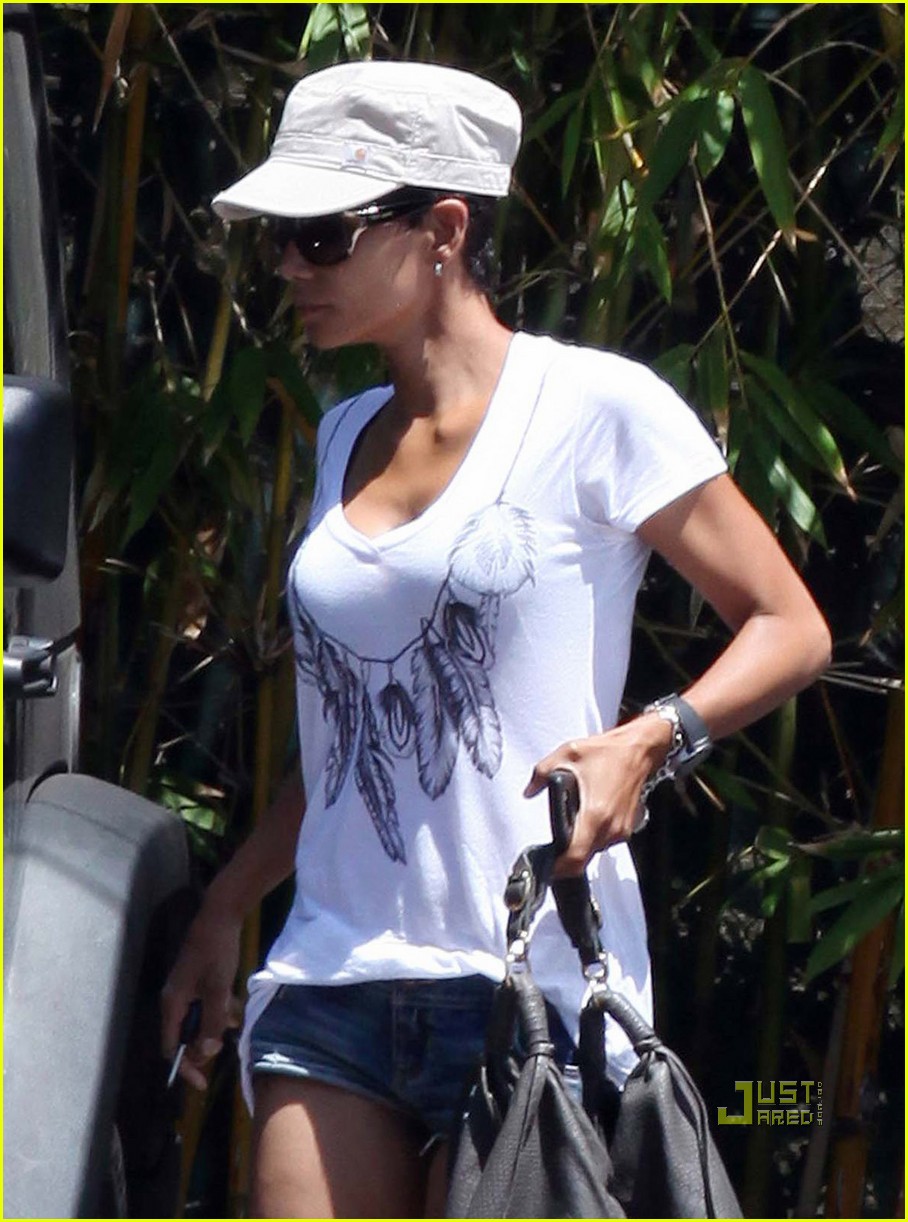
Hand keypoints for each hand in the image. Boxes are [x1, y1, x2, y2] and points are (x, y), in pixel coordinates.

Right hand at [161, 901, 243, 1090]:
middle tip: (226, 1032)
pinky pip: (207, 1005)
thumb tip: (207, 1053)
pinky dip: (220, 1008)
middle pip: (186, 1036)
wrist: (221, 915)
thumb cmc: (217, 952)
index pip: (170, 1047)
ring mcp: (186, 990)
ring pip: (200, 1020)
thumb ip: (212, 1021)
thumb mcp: (218, 989)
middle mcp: (174, 1000)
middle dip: (207, 1040)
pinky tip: (235, 1001)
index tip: (202, 1084)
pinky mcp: (198, 981)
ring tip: (234, 1011)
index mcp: (172, 1004)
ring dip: (217, 1022)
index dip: (185, 1067)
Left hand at [524, 715, 672, 874]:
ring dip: (580, 845)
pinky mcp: (627, 828)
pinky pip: (605, 842)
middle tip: (551, 848)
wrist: (639, 749)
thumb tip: (529, 791)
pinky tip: (586, 818)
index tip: (547, 866)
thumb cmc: (608, 751)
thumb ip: (541, 774)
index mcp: (595, 814)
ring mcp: (621, 830)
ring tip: (570, 825)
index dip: (559, 868)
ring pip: (594, 851)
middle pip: (583, 859)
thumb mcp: (567, 754)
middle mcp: (610, 827)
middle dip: (566, 857)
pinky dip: (593, 836)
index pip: (576, 858)